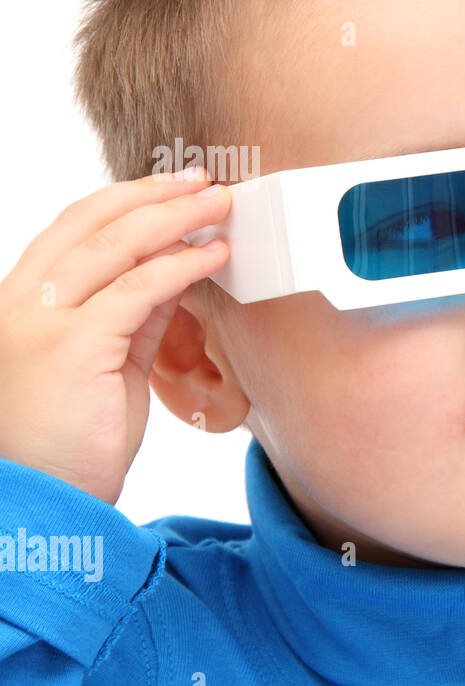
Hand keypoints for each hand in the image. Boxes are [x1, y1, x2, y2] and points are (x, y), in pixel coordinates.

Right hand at [0, 167, 230, 503]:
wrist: (46, 503)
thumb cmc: (74, 441)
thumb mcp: (107, 364)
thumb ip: (132, 319)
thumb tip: (175, 275)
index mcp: (25, 302)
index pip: (74, 227)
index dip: (128, 199)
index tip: (177, 186)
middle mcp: (22, 303)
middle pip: (93, 222)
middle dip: (156, 195)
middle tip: (207, 182)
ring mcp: (42, 322)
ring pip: (114, 245)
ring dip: (176, 219)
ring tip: (221, 207)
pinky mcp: (71, 347)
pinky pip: (136, 291)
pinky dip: (180, 267)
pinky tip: (213, 256)